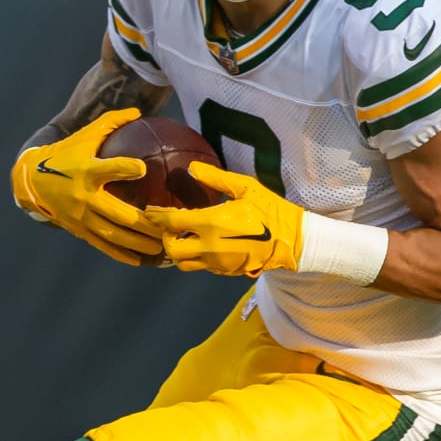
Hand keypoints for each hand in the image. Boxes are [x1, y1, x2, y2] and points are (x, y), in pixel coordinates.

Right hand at [12, 108, 164, 266]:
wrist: (32, 181)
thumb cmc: (66, 154)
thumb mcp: (85, 135)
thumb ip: (111, 122)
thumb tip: (138, 111)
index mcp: (86, 171)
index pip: (107, 169)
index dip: (123, 168)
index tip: (141, 168)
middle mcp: (84, 197)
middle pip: (119, 214)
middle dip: (146, 223)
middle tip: (169, 225)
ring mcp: (82, 217)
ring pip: (115, 236)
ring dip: (141, 243)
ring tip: (164, 248)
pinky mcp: (80, 230)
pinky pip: (105, 246)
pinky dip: (124, 255)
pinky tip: (144, 261)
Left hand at [143, 163, 303, 276]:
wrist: (292, 241)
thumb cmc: (270, 209)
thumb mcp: (245, 187)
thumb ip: (215, 179)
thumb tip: (191, 168)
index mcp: (213, 223)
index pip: (172, 223)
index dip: (156, 217)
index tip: (149, 212)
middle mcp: (210, 246)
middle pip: (171, 250)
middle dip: (165, 238)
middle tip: (168, 227)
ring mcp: (217, 262)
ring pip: (183, 263)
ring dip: (177, 251)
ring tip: (182, 237)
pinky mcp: (225, 271)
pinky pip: (200, 266)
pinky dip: (195, 257)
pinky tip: (201, 244)